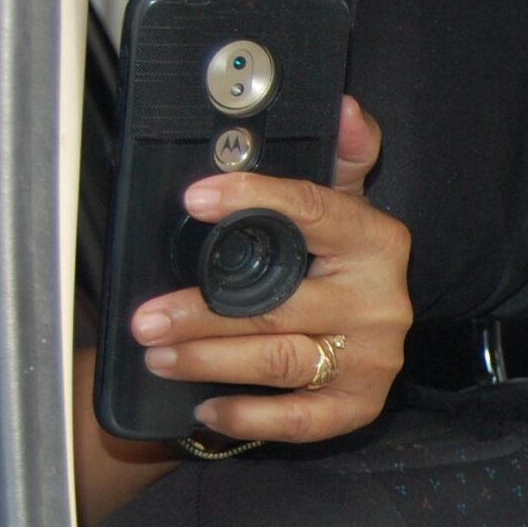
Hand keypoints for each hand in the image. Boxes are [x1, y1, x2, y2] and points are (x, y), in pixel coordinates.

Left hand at [132, 96, 411, 442]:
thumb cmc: (335, 261)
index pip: (313, 211)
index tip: (195, 198)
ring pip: (281, 360)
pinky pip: (302, 418)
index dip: (253, 199)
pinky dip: (250, 417)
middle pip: (279, 304)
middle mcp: (381, 301)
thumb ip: (341, 154)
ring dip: (209, 360)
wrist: (362, 333)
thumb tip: (341, 107)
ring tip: (159, 354)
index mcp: (376, 240)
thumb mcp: (342, 201)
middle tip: (146, 317)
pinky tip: (208, 407)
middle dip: (201, 312)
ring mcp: (373, 358)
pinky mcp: (361, 403)